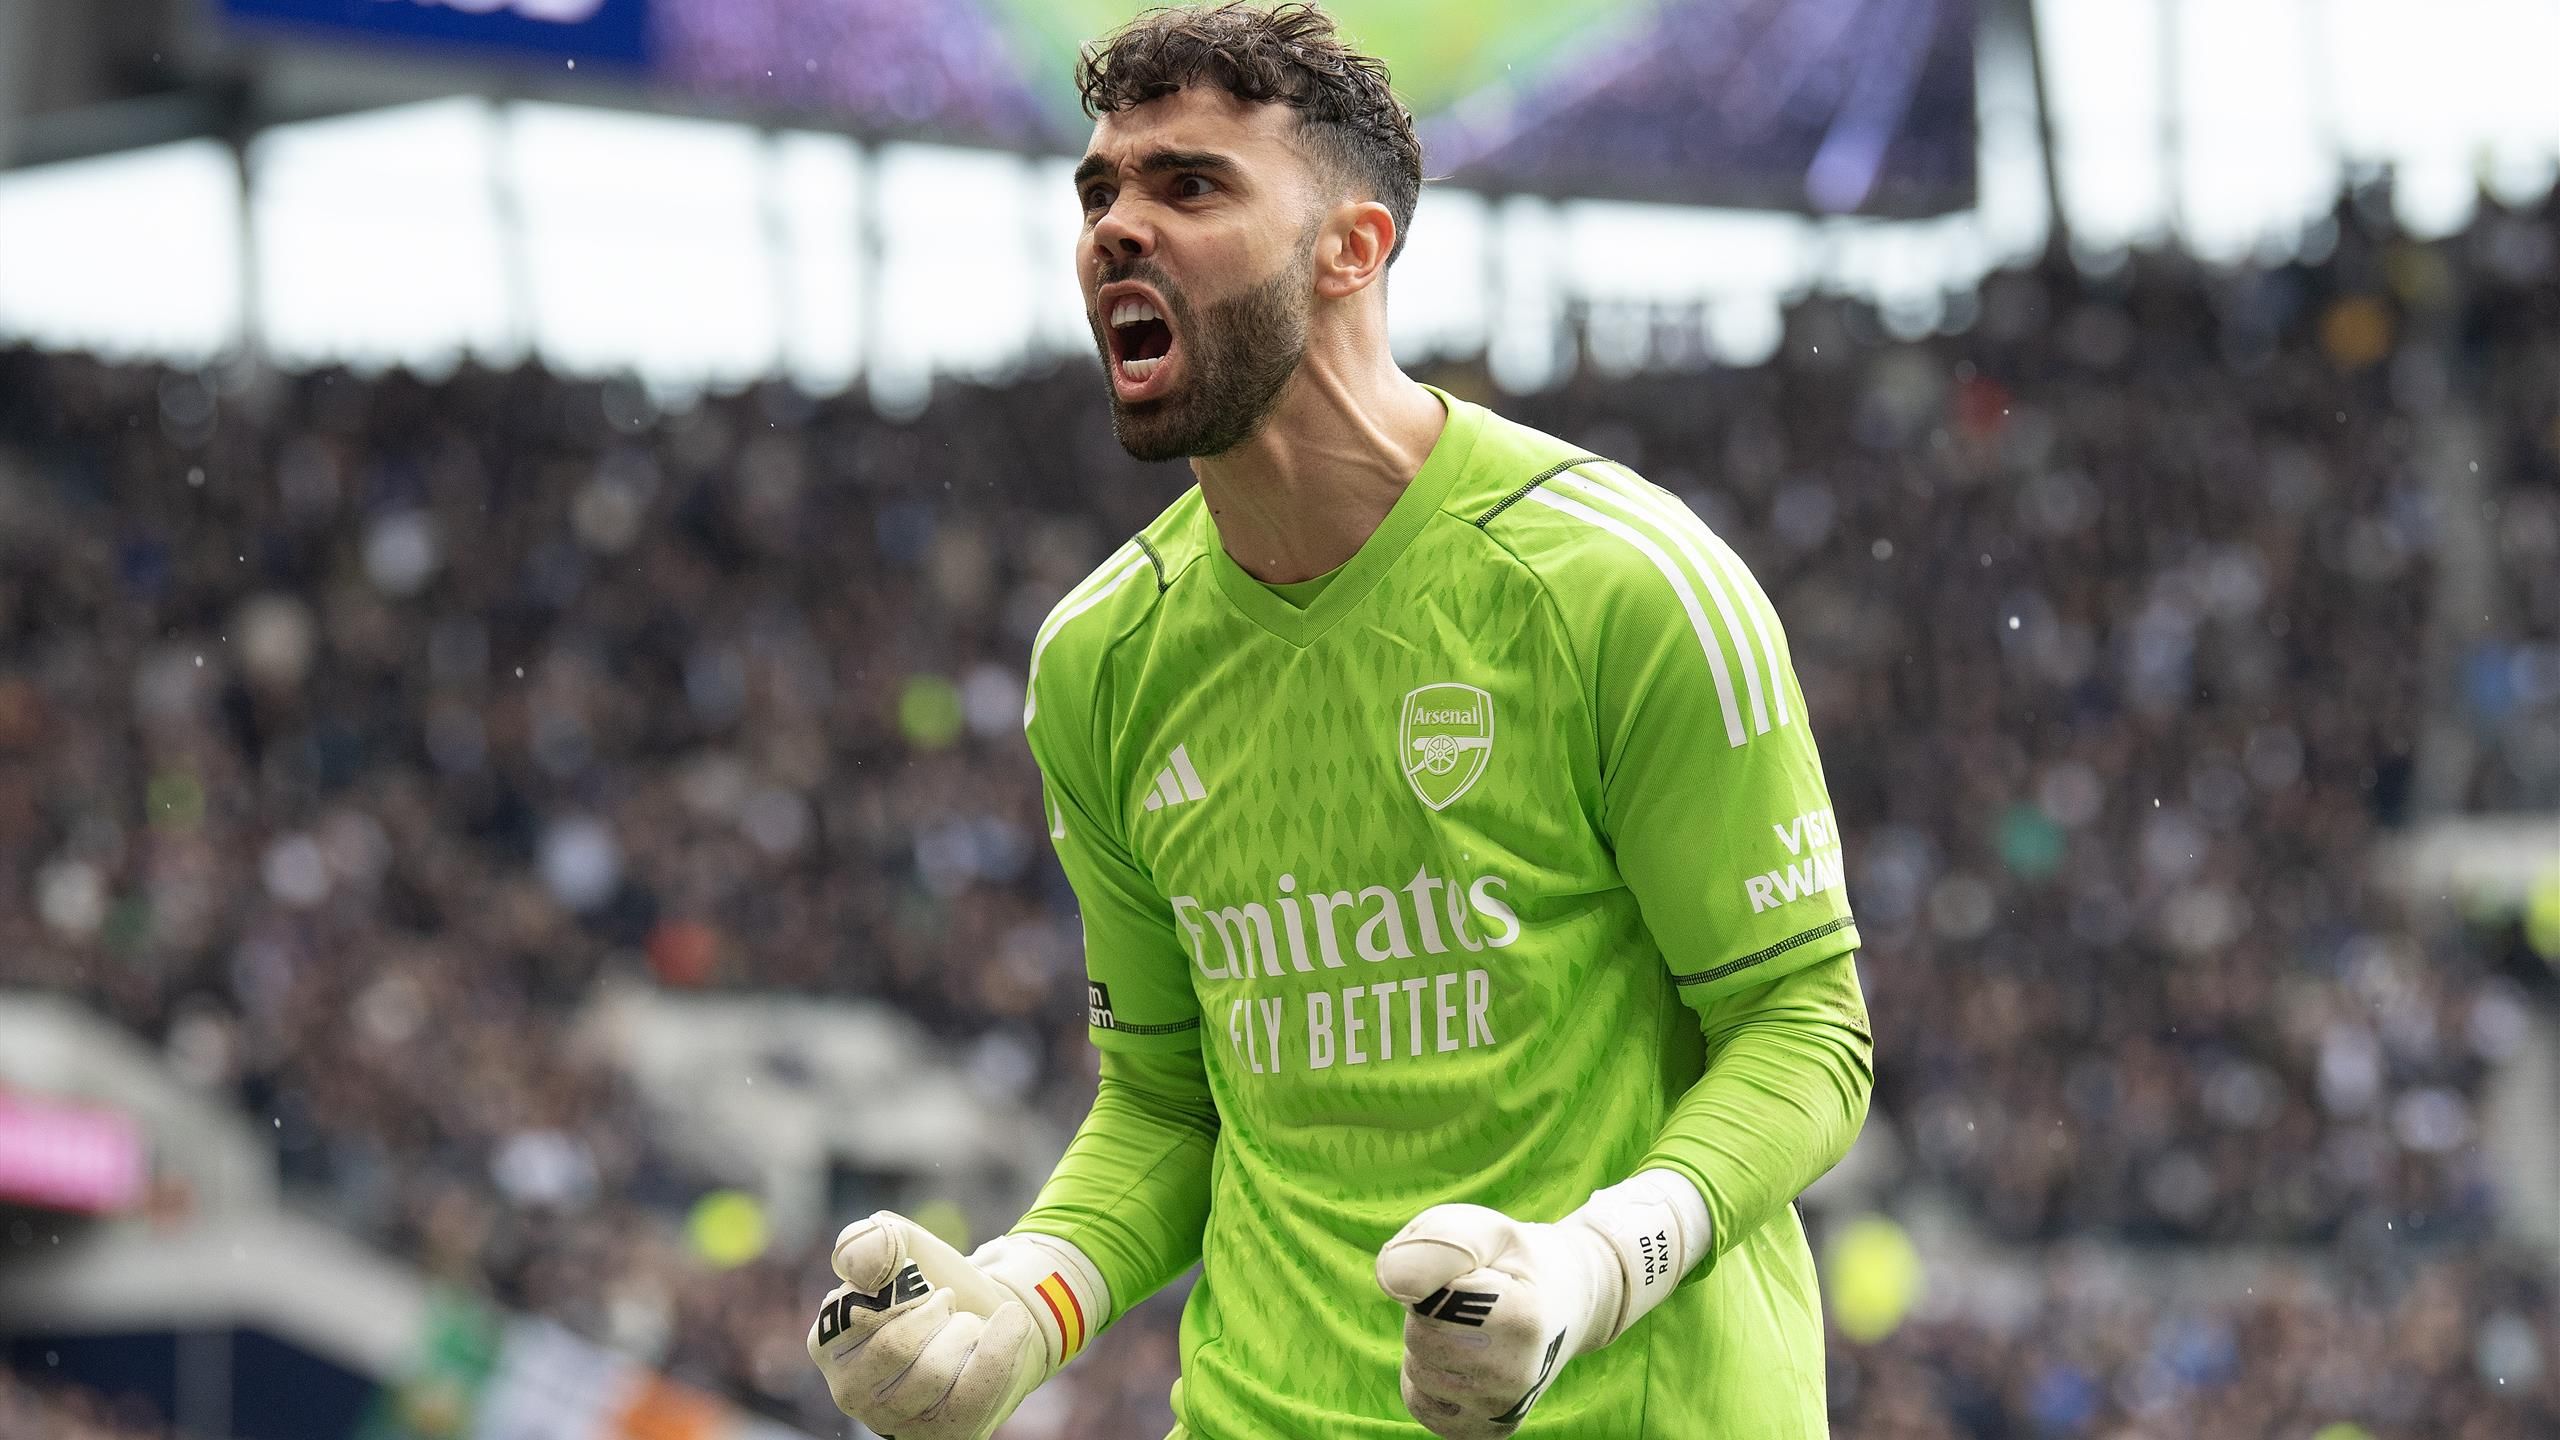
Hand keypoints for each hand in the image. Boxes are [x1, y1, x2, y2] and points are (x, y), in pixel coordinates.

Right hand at [805, 1211, 1047, 1439]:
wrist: (985, 1311)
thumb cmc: (932, 1284)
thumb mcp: (902, 1246)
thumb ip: (873, 1242)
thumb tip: (864, 1263)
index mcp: (826, 1344)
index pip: (858, 1314)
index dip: (903, 1289)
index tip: (920, 1283)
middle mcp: (851, 1392)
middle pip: (895, 1347)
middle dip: (936, 1310)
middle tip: (946, 1302)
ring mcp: (896, 1421)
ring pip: (934, 1371)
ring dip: (965, 1328)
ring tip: (965, 1323)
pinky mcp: (944, 1434)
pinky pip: (975, 1391)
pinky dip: (1001, 1345)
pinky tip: (1011, 1321)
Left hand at [1374, 1204, 1622, 1438]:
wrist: (1564, 1301)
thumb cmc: (1512, 1261)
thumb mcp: (1484, 1231)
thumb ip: (1436, 1242)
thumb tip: (1391, 1281)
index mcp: (1519, 1320)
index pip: (1426, 1301)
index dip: (1437, 1278)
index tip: (1473, 1275)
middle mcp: (1517, 1376)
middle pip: (1418, 1338)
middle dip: (1429, 1312)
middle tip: (1469, 1301)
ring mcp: (1504, 1409)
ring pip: (1418, 1371)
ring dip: (1429, 1343)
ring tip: (1470, 1328)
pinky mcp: (1490, 1430)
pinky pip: (1421, 1404)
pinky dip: (1427, 1378)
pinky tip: (1461, 1360)